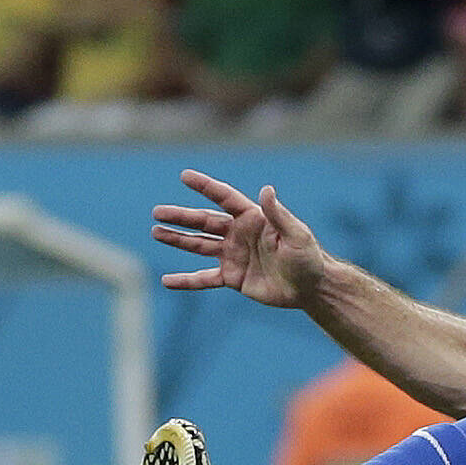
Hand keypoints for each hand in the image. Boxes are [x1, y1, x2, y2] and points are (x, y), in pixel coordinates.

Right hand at [150, 169, 327, 308]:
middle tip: (157, 212)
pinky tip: (167, 281)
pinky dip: (186, 281)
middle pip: (204, 222)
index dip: (205, 186)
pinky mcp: (233, 278)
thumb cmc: (308, 257)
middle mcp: (239, 234)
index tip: (185, 176)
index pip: (224, 198)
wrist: (310, 288)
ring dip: (177, 240)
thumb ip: (279, 214)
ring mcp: (233, 256)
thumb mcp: (296, 234)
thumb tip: (266, 190)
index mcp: (253, 219)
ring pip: (199, 246)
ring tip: (155, 233)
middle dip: (181, 217)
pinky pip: (204, 279)